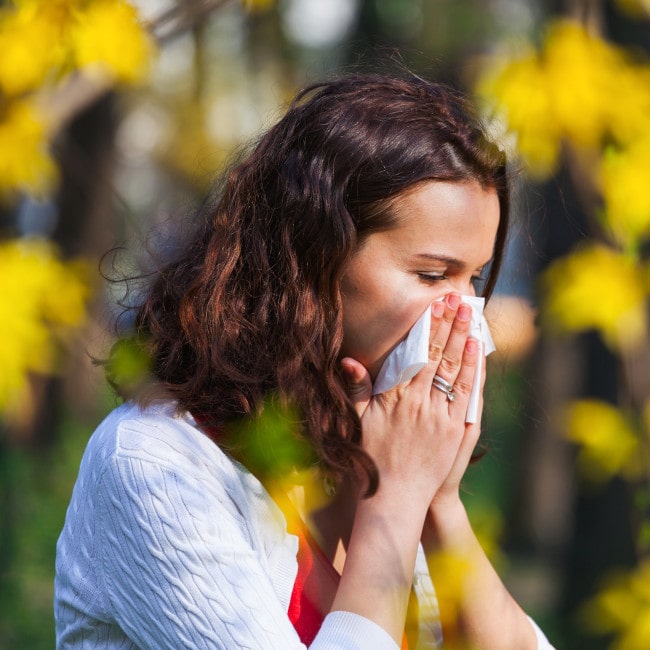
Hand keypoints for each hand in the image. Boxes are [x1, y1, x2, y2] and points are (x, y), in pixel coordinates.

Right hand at [340, 293, 479, 504]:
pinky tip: (476, 351)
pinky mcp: (455, 431)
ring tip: (470, 316)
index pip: (415, 353)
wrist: (395, 498)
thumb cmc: (372, 458)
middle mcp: (419, 402)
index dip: (427, 327)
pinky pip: (466, 394)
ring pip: (455, 370)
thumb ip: (357, 389)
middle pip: (438, 355)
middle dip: (449, 325)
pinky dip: (472, 370)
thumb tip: (350, 361)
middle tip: (458, 300)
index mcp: (395, 397)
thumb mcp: (358, 422)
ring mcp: (440, 416)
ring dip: (464, 340)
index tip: (435, 306)